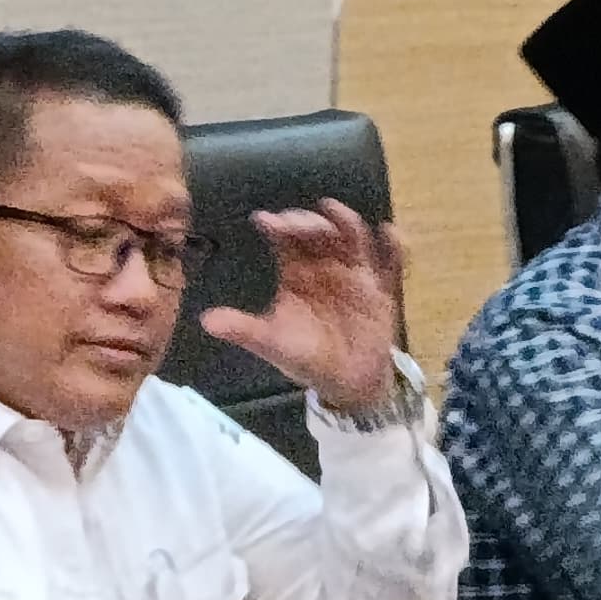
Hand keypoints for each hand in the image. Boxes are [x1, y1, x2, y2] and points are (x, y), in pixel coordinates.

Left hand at [195, 199, 407, 417]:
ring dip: (346, 224)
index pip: (286, 241)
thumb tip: (206, 321)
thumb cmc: (308, 358)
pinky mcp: (382, 290)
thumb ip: (245, 330)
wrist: (347, 383)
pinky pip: (391, 265)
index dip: (278, 226)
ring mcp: (356, 275)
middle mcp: (325, 266)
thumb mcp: (274, 345)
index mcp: (296, 273)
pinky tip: (389, 233)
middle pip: (318, 233)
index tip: (267, 221)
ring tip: (337, 215)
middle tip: (300, 223)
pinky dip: (394, 248)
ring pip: (353, 239)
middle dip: (309, 223)